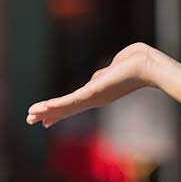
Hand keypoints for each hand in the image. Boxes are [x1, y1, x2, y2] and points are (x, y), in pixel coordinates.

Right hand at [26, 42, 160, 127]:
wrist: (150, 65)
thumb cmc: (139, 61)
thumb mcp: (115, 67)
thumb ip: (103, 73)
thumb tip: (98, 77)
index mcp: (100, 92)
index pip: (75, 103)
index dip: (60, 109)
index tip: (47, 118)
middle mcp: (96, 98)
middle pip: (68, 108)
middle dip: (49, 113)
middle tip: (30, 120)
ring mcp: (94, 97)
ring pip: (66, 106)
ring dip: (47, 110)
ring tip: (30, 116)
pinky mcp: (94, 93)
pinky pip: (71, 101)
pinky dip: (56, 105)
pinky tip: (44, 109)